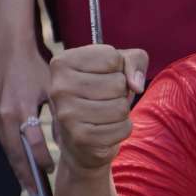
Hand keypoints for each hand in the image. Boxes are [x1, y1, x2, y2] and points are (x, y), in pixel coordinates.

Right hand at [0, 40, 53, 192]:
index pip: (32, 145)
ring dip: (17, 163)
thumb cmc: (34, 67)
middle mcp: (3, 116)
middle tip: (35, 192)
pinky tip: (20, 157)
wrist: (8, 49)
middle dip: (25, 174)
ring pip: (6, 147)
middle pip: (14, 154)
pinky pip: (1, 135)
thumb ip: (57, 112)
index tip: (50, 171)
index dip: (41, 161)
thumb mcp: (50, 88)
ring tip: (28, 180)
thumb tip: (67, 138)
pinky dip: (11, 147)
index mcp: (20, 109)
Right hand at [48, 43, 148, 174]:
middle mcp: (59, 88)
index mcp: (62, 62)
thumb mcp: (119, 64)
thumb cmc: (101, 91)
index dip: (118, 68)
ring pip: (121, 107)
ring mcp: (67, 114)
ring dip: (122, 111)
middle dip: (121, 91)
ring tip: (106, 112)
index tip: (104, 75)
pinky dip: (122, 128)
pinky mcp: (80, 138)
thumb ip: (134, 60)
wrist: (80, 137)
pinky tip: (106, 128)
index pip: (111, 58)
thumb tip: (136, 85)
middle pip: (118, 83)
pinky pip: (122, 128)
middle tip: (105, 98)